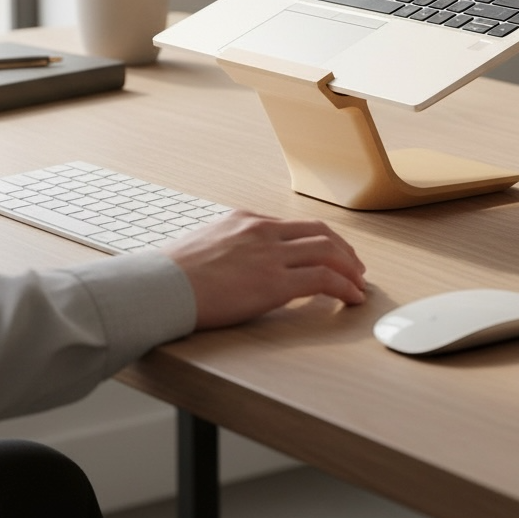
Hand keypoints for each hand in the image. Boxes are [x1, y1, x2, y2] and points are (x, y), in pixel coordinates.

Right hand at [160, 210, 366, 329]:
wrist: (158, 287)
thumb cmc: (170, 275)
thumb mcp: (204, 246)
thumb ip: (230, 249)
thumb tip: (240, 267)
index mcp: (245, 220)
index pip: (294, 226)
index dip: (319, 240)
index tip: (329, 254)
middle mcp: (262, 231)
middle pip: (319, 232)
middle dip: (343, 250)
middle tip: (355, 267)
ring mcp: (270, 254)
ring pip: (328, 251)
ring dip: (350, 268)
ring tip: (359, 285)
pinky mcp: (274, 282)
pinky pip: (323, 279)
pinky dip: (344, 286)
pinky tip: (352, 297)